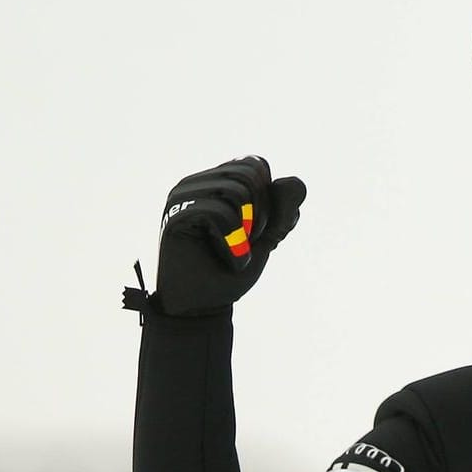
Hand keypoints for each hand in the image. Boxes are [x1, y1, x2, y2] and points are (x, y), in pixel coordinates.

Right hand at [151, 156, 305, 315]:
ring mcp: (182, 196)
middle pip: (249, 174)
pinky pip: (220, 213)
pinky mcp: (175, 214)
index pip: (256, 165)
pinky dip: (235, 244)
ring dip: (248, 232)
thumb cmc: (231, 269)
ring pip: (237, 193)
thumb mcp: (267, 238)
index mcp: (216, 181)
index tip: (257, 230)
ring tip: (236, 252)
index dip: (269, 198)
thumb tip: (296, 181)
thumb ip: (284, 212)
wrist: (201, 306)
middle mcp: (197, 182)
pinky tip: (230, 260)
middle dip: (262, 214)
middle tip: (248, 242)